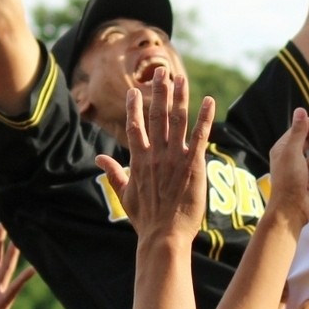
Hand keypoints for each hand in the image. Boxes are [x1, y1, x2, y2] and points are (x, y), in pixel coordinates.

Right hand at [94, 69, 214, 242]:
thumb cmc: (145, 219)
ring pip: (177, 120)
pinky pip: (200, 136)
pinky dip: (205, 118)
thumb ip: (114, 173)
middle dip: (159, 93)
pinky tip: (209, 101)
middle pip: (157, 116)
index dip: (134, 108)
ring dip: (180, 98)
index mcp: (139, 160)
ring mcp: (175, 158)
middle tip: (161, 72)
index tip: (135, 91)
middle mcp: (156, 154)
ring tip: (181, 79)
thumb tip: (99, 159)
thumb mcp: (124, 195)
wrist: (164, 235)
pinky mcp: (193, 164)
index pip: (134, 127)